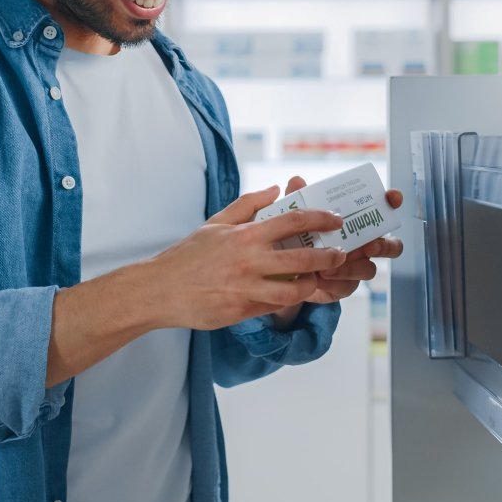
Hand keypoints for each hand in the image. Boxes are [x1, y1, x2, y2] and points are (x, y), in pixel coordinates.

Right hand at [138, 185, 347, 331]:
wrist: (161, 290)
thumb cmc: (188, 255)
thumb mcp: (216, 222)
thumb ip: (248, 204)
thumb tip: (274, 189)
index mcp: (244, 235)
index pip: (293, 221)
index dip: (320, 219)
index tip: (335, 220)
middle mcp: (248, 262)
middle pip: (302, 258)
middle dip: (328, 256)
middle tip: (340, 254)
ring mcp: (246, 289)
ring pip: (293, 290)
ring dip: (312, 284)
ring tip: (317, 279)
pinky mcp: (242, 311)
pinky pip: (274, 306)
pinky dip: (287, 299)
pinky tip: (292, 292)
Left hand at [275, 176, 408, 307]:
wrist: (289, 270)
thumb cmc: (302, 237)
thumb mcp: (299, 217)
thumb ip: (300, 200)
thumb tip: (296, 180)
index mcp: (358, 223)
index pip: (383, 209)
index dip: (392, 202)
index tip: (393, 198)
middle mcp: (365, 245)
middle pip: (391, 246)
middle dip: (384, 245)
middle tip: (369, 246)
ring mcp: (358, 267)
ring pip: (369, 269)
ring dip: (352, 268)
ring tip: (330, 267)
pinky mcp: (346, 286)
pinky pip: (348, 286)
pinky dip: (333, 281)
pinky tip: (319, 278)